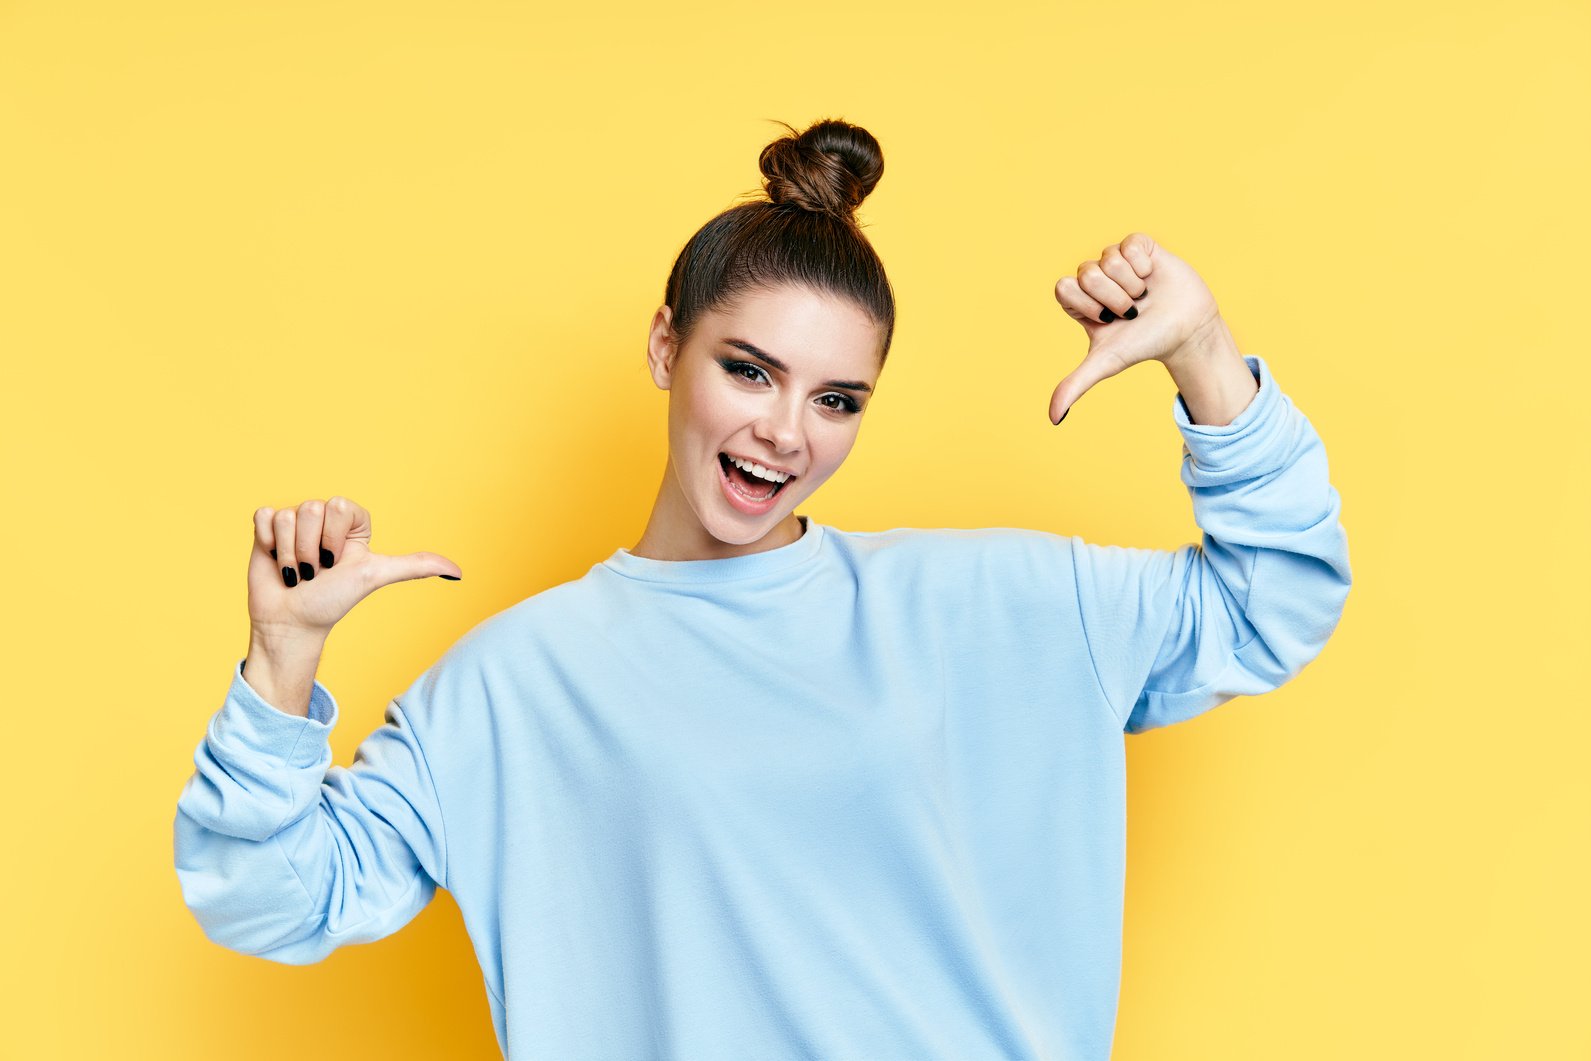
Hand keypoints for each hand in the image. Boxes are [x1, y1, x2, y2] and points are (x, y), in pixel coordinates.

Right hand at [248, 496, 462, 639]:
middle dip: (313, 549)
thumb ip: (415, 566)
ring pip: (289, 516)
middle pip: (313, 508)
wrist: (293, 621)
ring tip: (297, 571)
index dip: (337, 538)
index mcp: (351, 524)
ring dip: (290, 552)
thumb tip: (460, 572)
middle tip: (316, 570)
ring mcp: (295, 523)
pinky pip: (265, 516)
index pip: (340, 505)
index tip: (339, 563)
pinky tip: (275, 561)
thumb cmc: (334, 601)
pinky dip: (268, 544)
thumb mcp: (376, 577)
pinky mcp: (267, 528)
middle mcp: (324, 519)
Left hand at [1049, 232, 1220, 423]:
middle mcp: (1095, 278)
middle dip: (1112, 297)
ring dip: (1130, 284)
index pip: (1063, 288)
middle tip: (1130, 311)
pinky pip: (1129, 243)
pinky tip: (1152, 277)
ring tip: (1143, 297)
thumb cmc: (1144, 345)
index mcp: (1079, 300)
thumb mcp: (1106, 363)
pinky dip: (1142, 265)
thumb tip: (1052, 419)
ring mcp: (1116, 260)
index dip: (1087, 304)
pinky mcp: (1139, 246)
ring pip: (1109, 258)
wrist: (1186, 331)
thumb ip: (1075, 385)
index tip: (1106, 320)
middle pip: (1087, 274)